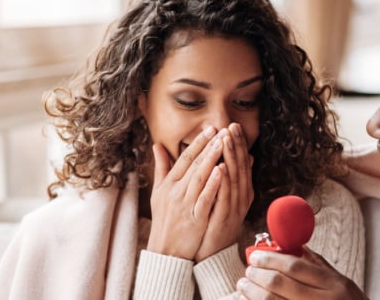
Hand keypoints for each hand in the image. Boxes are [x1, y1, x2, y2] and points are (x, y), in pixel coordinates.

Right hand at [147, 126, 224, 259]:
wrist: (166, 250)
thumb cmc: (164, 220)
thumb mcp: (158, 192)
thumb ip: (161, 168)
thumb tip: (157, 145)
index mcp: (168, 184)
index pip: (184, 159)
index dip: (197, 143)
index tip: (209, 129)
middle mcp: (175, 192)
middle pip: (193, 165)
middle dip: (208, 146)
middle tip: (220, 130)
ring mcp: (185, 205)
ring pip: (199, 178)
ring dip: (211, 160)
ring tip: (222, 144)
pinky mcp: (195, 218)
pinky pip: (205, 198)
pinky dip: (213, 184)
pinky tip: (222, 171)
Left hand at [195, 123, 254, 260]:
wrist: (211, 253)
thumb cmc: (214, 223)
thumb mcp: (223, 197)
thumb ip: (230, 177)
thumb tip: (245, 157)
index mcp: (240, 191)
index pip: (241, 163)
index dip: (238, 144)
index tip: (232, 126)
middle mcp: (240, 197)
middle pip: (240, 167)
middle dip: (236, 145)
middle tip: (231, 126)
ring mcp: (234, 208)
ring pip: (235, 178)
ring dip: (231, 158)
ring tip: (227, 139)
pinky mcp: (225, 218)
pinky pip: (225, 197)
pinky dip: (224, 182)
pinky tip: (221, 167)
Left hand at [237, 247, 367, 298]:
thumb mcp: (342, 283)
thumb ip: (317, 265)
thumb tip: (292, 245)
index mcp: (334, 285)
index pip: (295, 267)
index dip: (270, 259)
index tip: (255, 255)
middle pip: (280, 285)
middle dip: (258, 275)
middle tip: (248, 270)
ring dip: (252, 293)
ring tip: (244, 285)